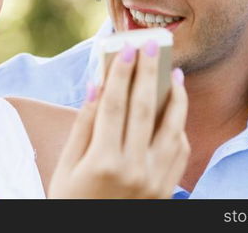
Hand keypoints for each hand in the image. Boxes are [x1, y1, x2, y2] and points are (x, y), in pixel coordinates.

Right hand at [48, 40, 189, 197]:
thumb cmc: (72, 202)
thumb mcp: (66, 167)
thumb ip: (85, 126)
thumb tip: (97, 87)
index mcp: (103, 161)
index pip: (115, 105)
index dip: (121, 73)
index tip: (127, 49)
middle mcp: (133, 170)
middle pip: (144, 109)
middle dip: (150, 72)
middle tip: (154, 46)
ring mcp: (154, 182)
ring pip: (172, 129)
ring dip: (175, 97)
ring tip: (176, 74)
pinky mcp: (166, 191)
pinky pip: (180, 153)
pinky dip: (180, 129)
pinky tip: (174, 112)